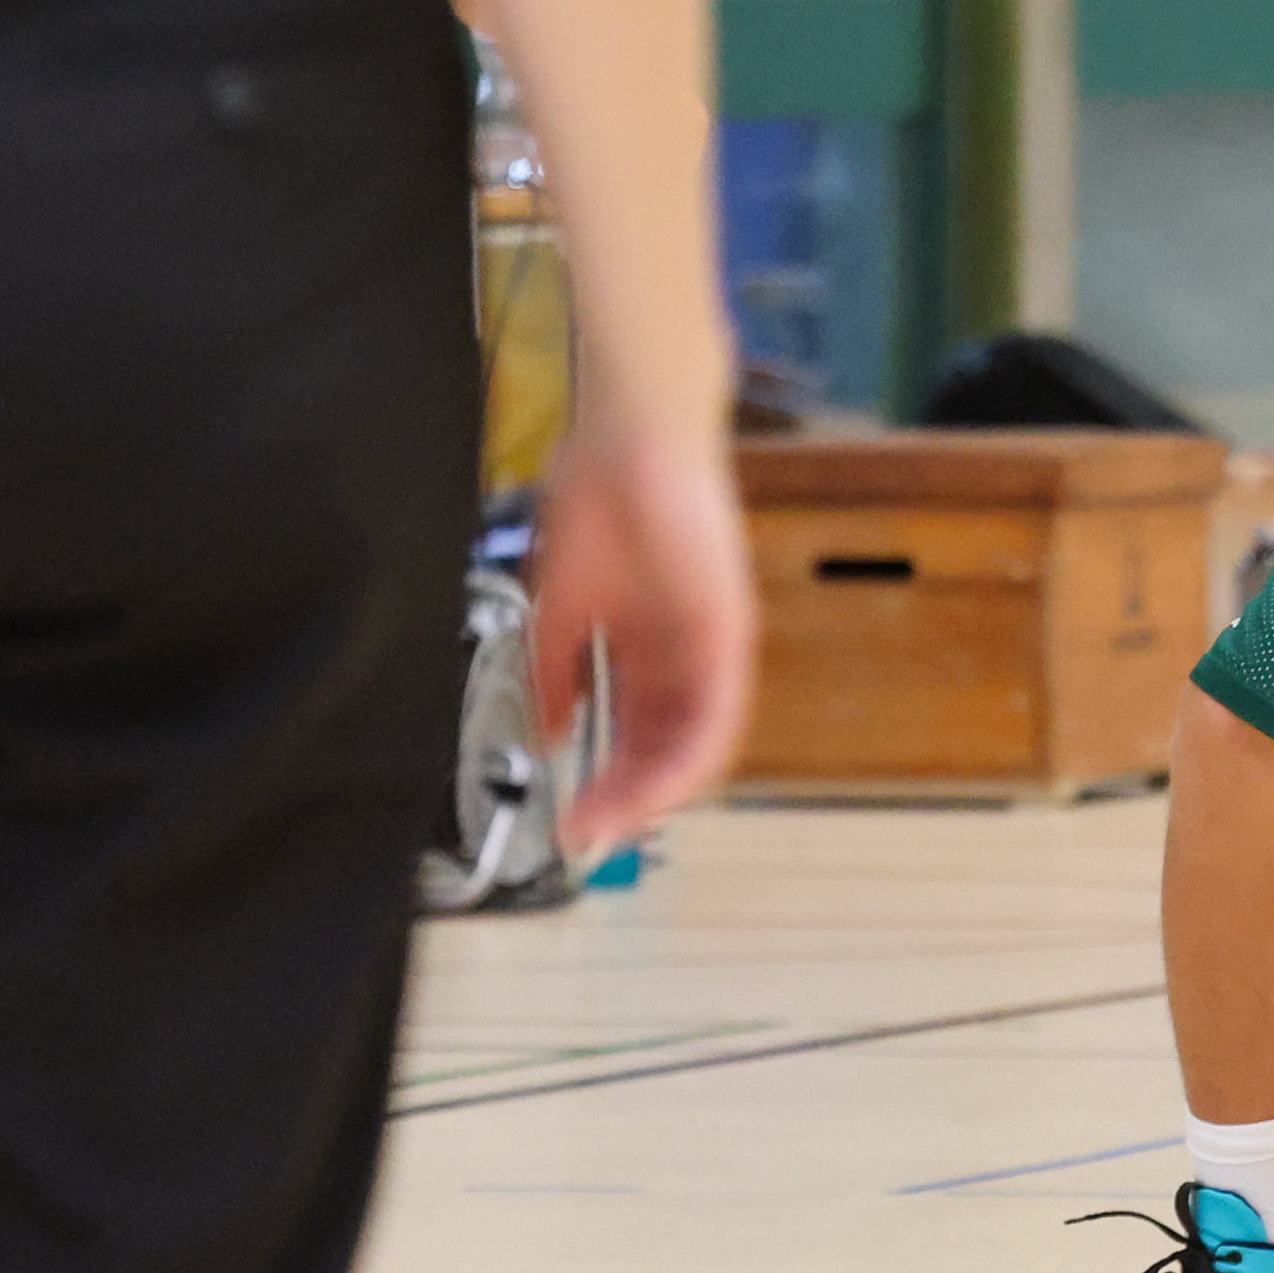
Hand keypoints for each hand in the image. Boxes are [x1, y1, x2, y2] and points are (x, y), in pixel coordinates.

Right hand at [530, 417, 754, 860]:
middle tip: (586, 837)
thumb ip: (553, 675)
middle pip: (667, 751)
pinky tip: (652, 788)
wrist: (627, 435)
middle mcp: (688, 655)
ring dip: (653, 794)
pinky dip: (686, 760)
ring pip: (696, 747)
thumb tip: (542, 734)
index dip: (605, 782)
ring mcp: (714, 646)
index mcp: (651, 647)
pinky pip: (718, 717)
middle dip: (625, 802)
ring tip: (610, 824)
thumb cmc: (596, 498)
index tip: (569, 819)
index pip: (636, 735)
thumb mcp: (560, 607)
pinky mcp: (731, 632)